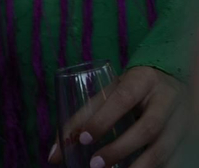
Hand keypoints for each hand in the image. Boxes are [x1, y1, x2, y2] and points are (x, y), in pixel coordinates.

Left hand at [48, 66, 188, 167]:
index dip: (103, 119)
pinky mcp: (186, 138)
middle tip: (95, 164)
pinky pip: (172, 159)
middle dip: (120, 148)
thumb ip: (81, 118)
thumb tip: (53, 154)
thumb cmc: (130, 88)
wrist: (170, 81)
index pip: (122, 99)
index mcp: (142, 80)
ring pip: (163, 148)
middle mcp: (166, 100)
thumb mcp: (108, 92)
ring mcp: (180, 120)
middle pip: (147, 127)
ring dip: (139, 166)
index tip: (84, 138)